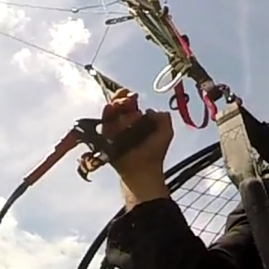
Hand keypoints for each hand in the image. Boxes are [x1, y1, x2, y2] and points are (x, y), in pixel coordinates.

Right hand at [101, 90, 173, 206]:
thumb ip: (163, 118)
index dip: (128, 97)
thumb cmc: (154, 154)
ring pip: (109, 115)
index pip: (129, 105)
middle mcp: (124, 125)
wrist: (142, 172)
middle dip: (120, 100)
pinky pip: (103, 126)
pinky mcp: (105, 140)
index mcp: (137, 121)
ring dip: (114, 107)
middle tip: (125, 100)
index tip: (132, 95)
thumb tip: (149, 110)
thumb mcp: (166, 133)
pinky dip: (106, 116)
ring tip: (119, 105)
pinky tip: (110, 109)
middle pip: (117, 107)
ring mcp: (113, 133)